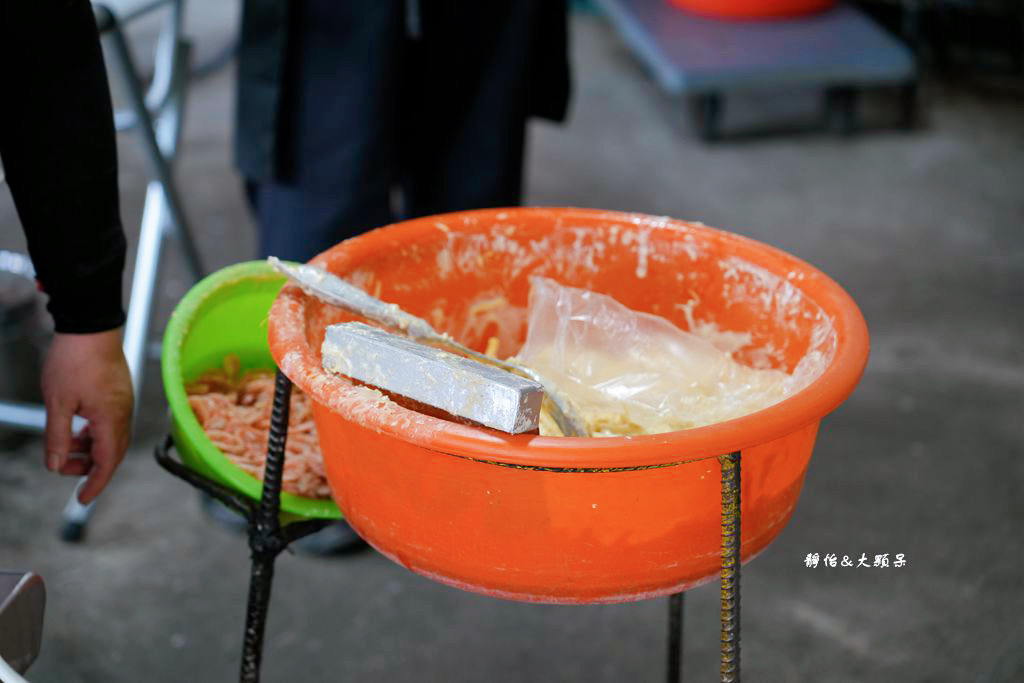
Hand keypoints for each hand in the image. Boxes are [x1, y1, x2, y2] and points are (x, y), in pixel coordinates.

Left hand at [41, 329, 133, 503]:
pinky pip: (111, 424)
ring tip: (67, 449)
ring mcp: (123, 403)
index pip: (107, 462)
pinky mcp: (119, 394)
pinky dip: (94, 434)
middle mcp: (123, 414)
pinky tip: (77, 429)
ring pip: (111, 439)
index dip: (95, 484)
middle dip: (90, 468)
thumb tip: (55, 466)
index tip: (82, 501)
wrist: (91, 326)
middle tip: (65, 471)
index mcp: (110, 420)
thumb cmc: (74, 361)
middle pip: (112, 453)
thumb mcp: (58, 403)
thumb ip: (58, 437)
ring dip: (90, 450)